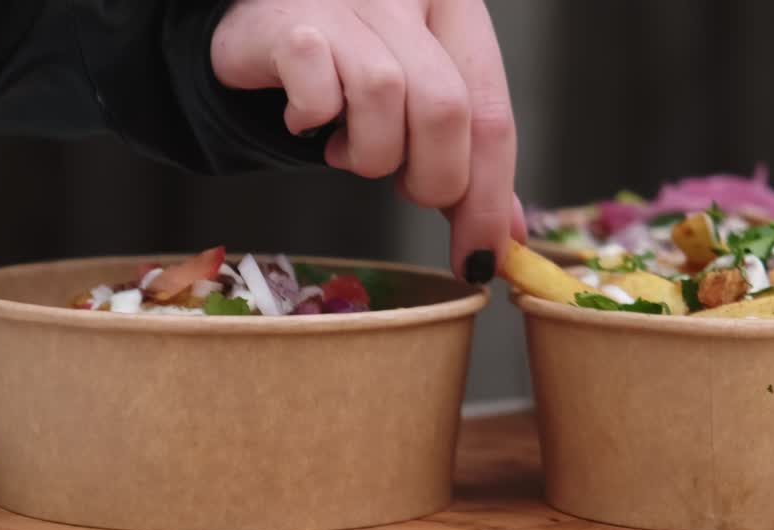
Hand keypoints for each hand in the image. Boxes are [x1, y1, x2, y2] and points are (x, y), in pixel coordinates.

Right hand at [211, 0, 527, 281]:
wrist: (265, 24)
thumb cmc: (351, 65)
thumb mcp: (421, 101)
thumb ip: (468, 161)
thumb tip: (507, 239)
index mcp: (460, 10)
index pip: (492, 116)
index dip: (489, 200)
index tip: (478, 260)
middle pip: (447, 111)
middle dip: (427, 177)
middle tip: (401, 183)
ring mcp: (350, 2)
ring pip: (384, 98)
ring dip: (367, 154)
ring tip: (347, 146)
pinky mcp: (293, 20)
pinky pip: (317, 95)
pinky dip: (311, 122)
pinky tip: (306, 118)